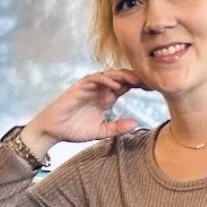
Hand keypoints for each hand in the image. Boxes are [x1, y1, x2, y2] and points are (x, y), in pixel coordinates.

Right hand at [23, 69, 146, 154]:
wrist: (52, 130)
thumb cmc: (74, 129)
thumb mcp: (100, 131)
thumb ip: (116, 128)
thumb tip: (135, 124)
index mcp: (106, 98)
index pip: (126, 86)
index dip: (139, 84)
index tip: (154, 87)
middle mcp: (100, 89)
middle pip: (121, 77)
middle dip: (135, 77)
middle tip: (150, 80)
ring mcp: (89, 86)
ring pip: (109, 75)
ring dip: (122, 76)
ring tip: (136, 81)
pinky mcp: (79, 87)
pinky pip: (94, 78)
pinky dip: (105, 80)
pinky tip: (115, 85)